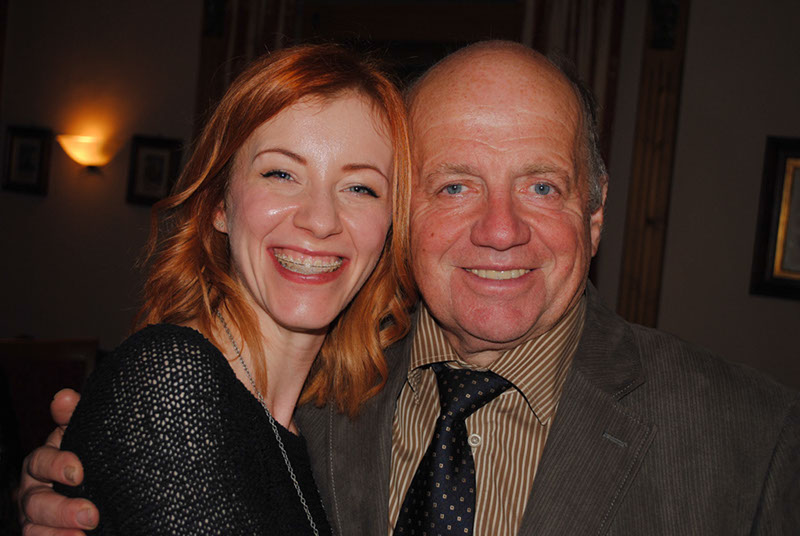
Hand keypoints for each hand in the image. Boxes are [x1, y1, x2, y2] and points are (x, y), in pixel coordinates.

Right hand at [17, 389, 97, 534]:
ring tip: (84, 532)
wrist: (97, 486)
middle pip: (36, 502)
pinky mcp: (44, 534)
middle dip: (62, 509)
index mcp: (42, 462)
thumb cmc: (85, 454)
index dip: (56, 465)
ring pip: (35, 528)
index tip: (79, 471)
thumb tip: (65, 396)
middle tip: (92, 514)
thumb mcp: (81, 433)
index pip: (41, 462)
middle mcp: (34, 491)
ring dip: (58, 533)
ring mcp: (35, 518)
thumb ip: (72, 416)